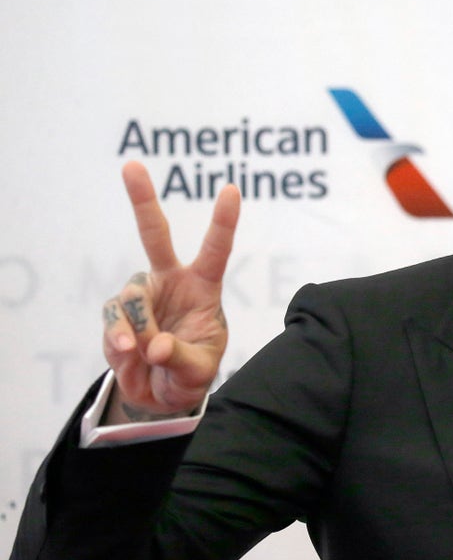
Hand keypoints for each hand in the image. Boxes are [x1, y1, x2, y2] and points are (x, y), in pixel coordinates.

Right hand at [101, 161, 240, 423]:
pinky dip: (118, 341)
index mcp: (203, 286)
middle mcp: (169, 282)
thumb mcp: (198, 370)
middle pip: (154, 234)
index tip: (231, 189)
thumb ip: (180, 356)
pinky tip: (128, 354)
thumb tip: (153, 346)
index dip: (223, 221)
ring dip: (137, 327)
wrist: (162, 395)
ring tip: (144, 352)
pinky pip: (113, 321)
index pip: (215, 249)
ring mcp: (141, 296)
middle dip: (142, 199)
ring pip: (130, 296)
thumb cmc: (192, 373)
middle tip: (131, 165)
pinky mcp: (116, 315)